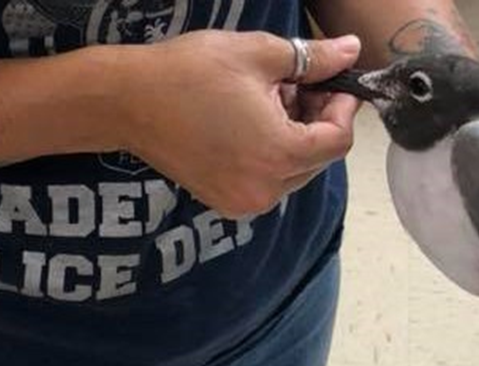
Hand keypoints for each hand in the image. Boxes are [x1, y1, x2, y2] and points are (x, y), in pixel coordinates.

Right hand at [116, 31, 362, 217]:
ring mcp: (244, 201)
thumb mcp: (259, 55)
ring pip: (295, 170)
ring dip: (294, 136)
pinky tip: (250, 122)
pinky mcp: (226, 202)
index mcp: (278, 154)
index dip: (343, 107)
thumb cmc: (188, 73)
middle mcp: (266, 189)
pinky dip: (271, 153)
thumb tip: (351, 50)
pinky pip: (268, 180)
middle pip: (319, 158)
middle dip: (317, 120)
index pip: (339, 140)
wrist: (126, 101)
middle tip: (297, 83)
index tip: (331, 80)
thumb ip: (314, 59)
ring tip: (267, 100)